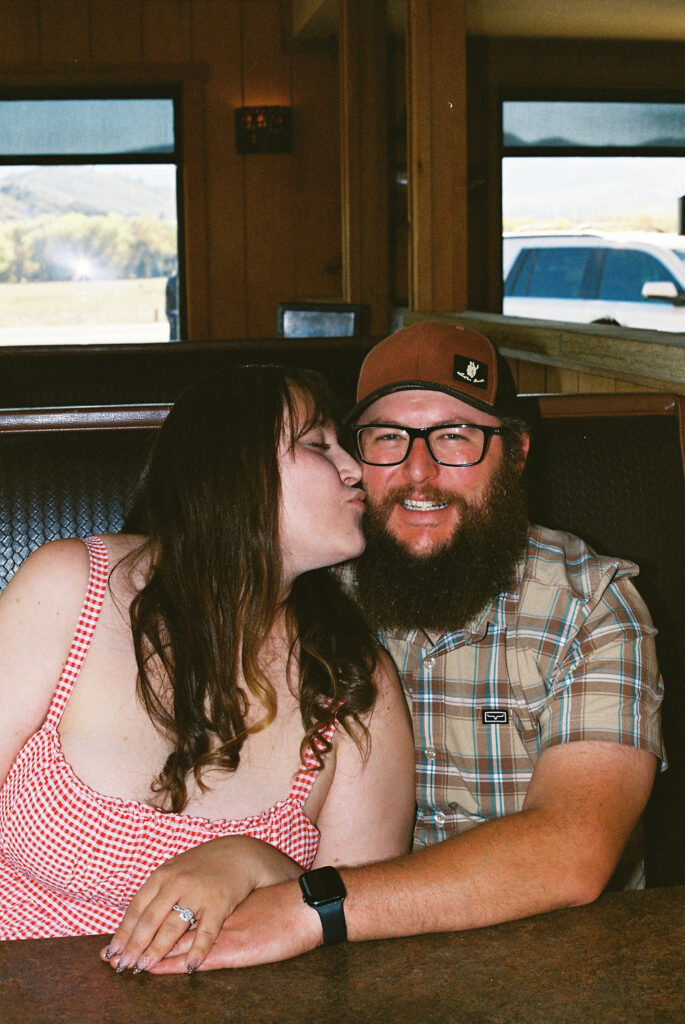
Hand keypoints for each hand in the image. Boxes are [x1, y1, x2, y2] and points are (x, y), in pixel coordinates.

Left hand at [100, 836, 300, 973]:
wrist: (241, 853)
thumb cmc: (204, 866)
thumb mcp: (176, 871)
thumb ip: (157, 893)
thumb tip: (130, 924)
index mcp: (163, 875)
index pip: (137, 908)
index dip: (123, 932)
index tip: (112, 952)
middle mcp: (177, 882)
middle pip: (150, 920)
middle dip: (134, 946)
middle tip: (123, 966)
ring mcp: (198, 892)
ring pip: (172, 927)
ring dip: (156, 950)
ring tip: (144, 967)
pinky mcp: (219, 902)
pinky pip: (206, 931)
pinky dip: (197, 950)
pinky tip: (189, 966)